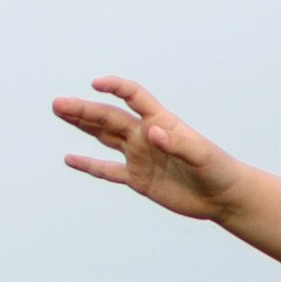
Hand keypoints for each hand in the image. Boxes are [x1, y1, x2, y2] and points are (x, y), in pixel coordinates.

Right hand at [54, 75, 239, 223]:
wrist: (222, 196)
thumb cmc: (217, 170)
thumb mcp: (201, 156)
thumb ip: (178, 143)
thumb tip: (152, 133)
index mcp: (161, 122)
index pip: (134, 97)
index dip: (116, 88)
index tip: (96, 85)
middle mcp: (145, 136)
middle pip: (110, 117)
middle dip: (84, 110)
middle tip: (58, 104)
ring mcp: (139, 156)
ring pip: (104, 137)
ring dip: (82, 125)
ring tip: (60, 112)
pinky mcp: (137, 179)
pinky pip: (108, 170)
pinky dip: (89, 166)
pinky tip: (70, 159)